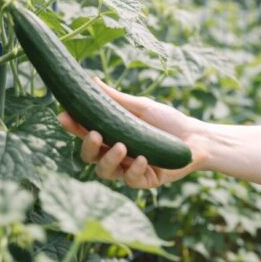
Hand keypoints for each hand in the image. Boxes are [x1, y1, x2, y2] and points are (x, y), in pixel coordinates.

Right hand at [57, 79, 209, 188]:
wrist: (197, 138)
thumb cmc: (168, 122)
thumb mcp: (141, 107)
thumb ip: (116, 99)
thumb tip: (93, 80)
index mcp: (112, 135)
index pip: (86, 132)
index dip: (73, 126)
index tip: (63, 115)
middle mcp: (116, 154)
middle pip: (89, 156)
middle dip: (87, 146)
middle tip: (95, 134)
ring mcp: (129, 170)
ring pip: (105, 172)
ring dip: (109, 159)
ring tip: (122, 146)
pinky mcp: (145, 181)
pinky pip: (132, 180)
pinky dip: (135, 170)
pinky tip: (143, 159)